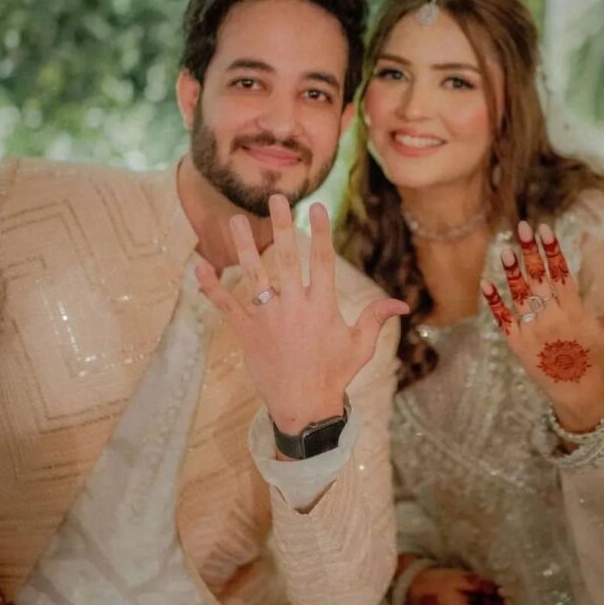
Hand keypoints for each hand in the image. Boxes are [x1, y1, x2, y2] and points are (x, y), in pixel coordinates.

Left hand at [195, 195, 408, 433]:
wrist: (304, 407)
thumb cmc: (334, 375)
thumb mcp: (360, 346)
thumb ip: (376, 318)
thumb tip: (403, 304)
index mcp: (323, 306)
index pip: (322, 260)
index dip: (320, 231)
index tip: (316, 206)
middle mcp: (294, 307)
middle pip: (287, 257)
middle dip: (282, 225)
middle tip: (275, 197)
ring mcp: (268, 318)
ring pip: (254, 275)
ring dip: (244, 246)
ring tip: (234, 220)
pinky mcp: (247, 332)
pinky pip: (226, 306)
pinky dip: (211, 287)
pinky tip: (199, 266)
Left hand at [481, 221, 603, 431]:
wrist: (575, 391)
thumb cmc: (594, 358)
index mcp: (575, 312)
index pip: (562, 274)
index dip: (552, 250)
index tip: (544, 229)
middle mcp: (552, 319)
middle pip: (539, 279)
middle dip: (530, 252)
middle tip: (522, 228)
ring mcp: (533, 331)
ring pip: (520, 296)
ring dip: (512, 272)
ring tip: (505, 250)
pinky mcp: (517, 344)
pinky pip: (503, 319)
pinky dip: (495, 302)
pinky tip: (486, 283)